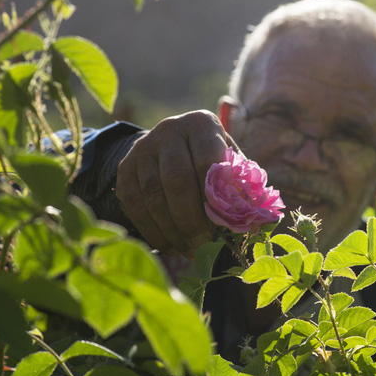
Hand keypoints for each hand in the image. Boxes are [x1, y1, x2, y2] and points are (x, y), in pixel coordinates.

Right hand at [116, 110, 237, 257]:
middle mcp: (169, 129)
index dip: (214, 196)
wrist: (173, 146)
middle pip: (176, 179)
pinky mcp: (124, 169)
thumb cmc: (213, 161)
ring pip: (153, 195)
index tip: (222, 225)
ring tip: (190, 251)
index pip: (206, 160)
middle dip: (191, 219)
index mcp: (201, 124)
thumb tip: (250, 222)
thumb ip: (238, 185)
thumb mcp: (229, 163)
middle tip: (203, 245)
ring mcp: (143, 148)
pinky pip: (135, 206)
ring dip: (172, 230)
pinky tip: (171, 247)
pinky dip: (154, 231)